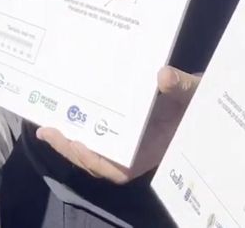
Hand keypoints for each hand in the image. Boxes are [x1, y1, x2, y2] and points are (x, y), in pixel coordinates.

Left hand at [35, 66, 199, 183]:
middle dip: (72, 149)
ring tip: (46, 127)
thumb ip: (181, 87)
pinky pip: (96, 134)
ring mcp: (127, 142)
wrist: (198, 95)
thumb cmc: (198, 98)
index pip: (122, 169)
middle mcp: (136, 150)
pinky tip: (62, 114)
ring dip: (70, 141)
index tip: (78, 146)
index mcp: (153, 149)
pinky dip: (79, 128)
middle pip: (99, 161)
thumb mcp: (193, 93)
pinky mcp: (121, 128)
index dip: (98, 162)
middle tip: (47, 132)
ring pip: (94, 150)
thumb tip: (164, 76)